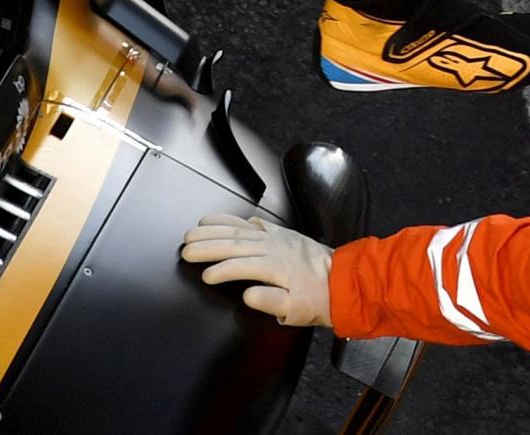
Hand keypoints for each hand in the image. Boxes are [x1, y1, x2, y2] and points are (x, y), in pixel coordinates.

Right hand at [181, 214, 334, 327]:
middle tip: (185, 248)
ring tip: (194, 229)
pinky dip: (235, 219)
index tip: (204, 276)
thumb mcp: (296, 310)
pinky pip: (253, 222)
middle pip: (232, 243)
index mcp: (274, 267)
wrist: (343, 281)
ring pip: (238, 229)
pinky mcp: (281, 233)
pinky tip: (223, 220)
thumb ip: (269, 301)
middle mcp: (272, 247)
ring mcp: (276, 237)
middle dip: (206, 244)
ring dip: (214, 228)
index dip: (219, 270)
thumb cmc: (318, 299)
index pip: (239, 266)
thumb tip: (247, 293)